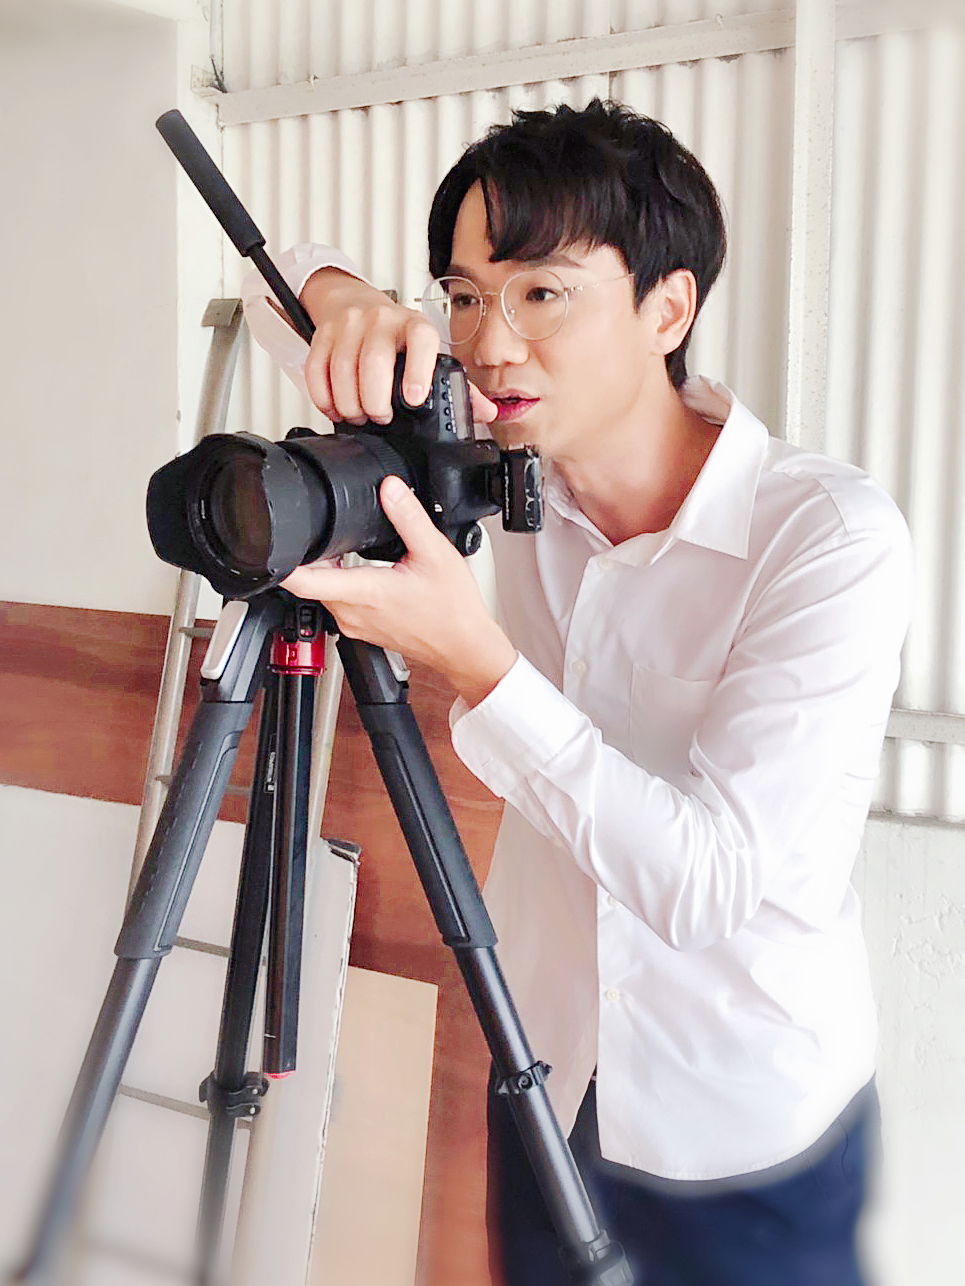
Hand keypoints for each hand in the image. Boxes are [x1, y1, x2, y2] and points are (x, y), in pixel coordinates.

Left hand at [281, 475, 517, 707]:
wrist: (464, 647)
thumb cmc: (453, 611)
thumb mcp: (434, 553)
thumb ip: (408, 516)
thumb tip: (389, 488)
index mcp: (364, 593)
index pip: (304, 581)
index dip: (284, 562)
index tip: (273, 543)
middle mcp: (351, 614)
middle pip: (311, 581)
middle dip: (312, 555)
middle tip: (324, 531)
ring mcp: (355, 625)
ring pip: (325, 592)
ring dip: (328, 570)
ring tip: (345, 547)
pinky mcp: (362, 630)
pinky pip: (339, 603)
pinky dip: (342, 584)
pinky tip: (363, 571)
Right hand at [297, 268, 496, 427]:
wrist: (355, 302)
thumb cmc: (398, 337)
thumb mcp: (429, 354)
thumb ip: (457, 385)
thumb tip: (488, 411)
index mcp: (415, 326)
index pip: (421, 340)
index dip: (418, 370)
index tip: (414, 400)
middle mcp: (382, 320)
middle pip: (374, 362)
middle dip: (376, 400)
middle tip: (380, 417)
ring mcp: (350, 324)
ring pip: (343, 369)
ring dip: (350, 404)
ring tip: (359, 416)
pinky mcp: (323, 334)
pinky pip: (317, 369)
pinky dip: (323, 396)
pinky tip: (334, 407)